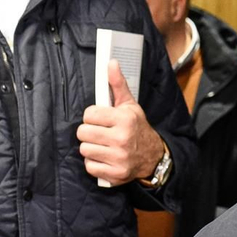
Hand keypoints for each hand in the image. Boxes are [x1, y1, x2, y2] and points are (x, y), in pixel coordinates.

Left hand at [79, 61, 166, 185]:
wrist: (153, 156)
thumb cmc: (137, 128)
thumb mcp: (130, 105)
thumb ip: (117, 84)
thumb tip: (110, 63)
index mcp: (124, 119)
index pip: (89, 115)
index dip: (92, 117)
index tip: (101, 120)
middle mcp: (122, 139)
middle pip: (83, 133)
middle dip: (89, 132)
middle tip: (100, 133)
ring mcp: (118, 158)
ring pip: (84, 150)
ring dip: (91, 148)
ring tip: (103, 145)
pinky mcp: (115, 174)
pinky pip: (90, 166)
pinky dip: (94, 163)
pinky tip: (104, 158)